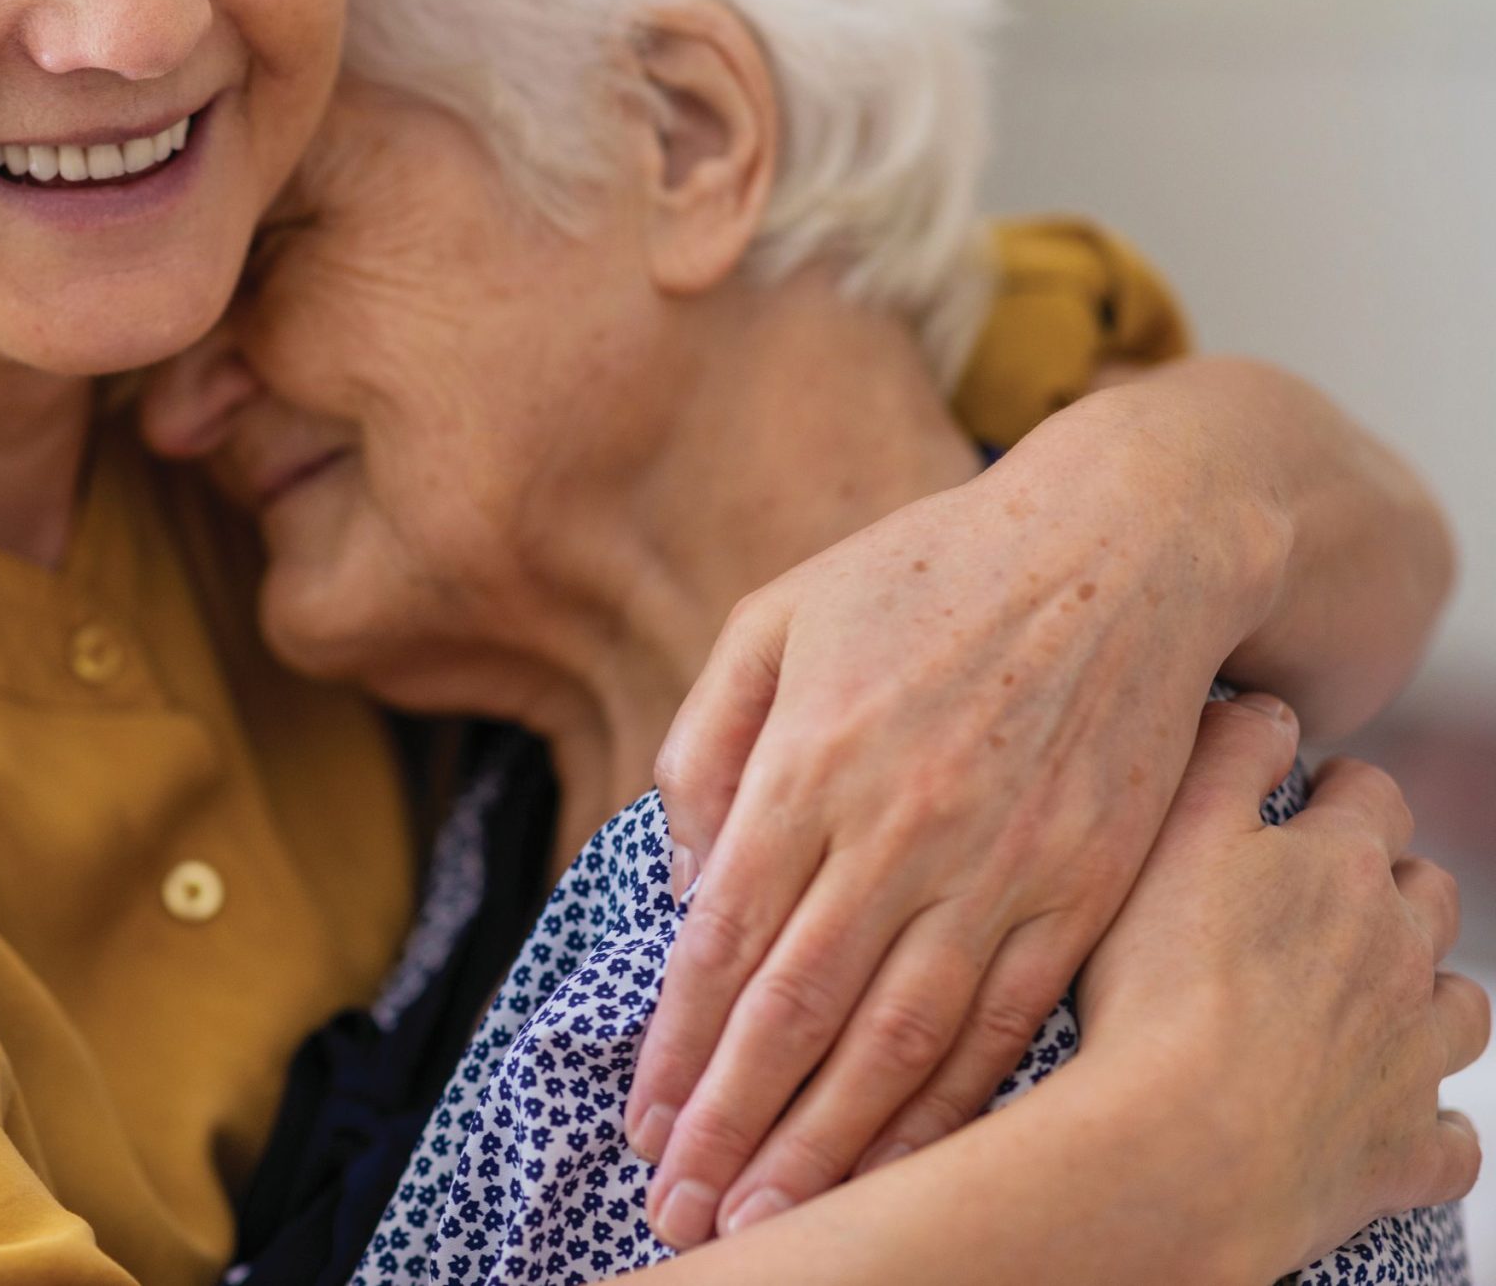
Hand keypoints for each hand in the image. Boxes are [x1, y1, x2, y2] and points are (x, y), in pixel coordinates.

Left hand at [630, 434, 1278, 1247]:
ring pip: (899, 1045)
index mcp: (806, 764)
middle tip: (685, 1217)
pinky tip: (904, 1169)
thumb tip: (682, 877)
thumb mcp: (772, 619)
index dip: (679, 1051)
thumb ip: (707, 745)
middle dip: (732, 1131)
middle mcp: (895, 830)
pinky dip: (950, 1110)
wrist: (1122, 547)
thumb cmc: (924, 576)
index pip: (722, 944)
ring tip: (771, 1223)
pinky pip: (1007, 1026)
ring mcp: (999, 867)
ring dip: (830, 1148)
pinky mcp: (1083, 890)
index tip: (644, 1128)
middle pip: (797, 1016)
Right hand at [1078, 698, 1484, 1274]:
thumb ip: (1223, 756)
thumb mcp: (1167, 838)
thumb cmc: (1156, 988)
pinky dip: (1424, 1121)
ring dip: (1426, 996)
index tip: (1303, 801)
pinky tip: (1379, 1115)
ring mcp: (1413, 1056)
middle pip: (1428, 896)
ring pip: (1460, 1007)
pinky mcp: (1405, 1150)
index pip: (1372, 797)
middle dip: (1391, 886)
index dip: (1341, 791)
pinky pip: (1447, 1136)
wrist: (1183, 1148)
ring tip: (1363, 1002)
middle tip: (1320, 900)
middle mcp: (1400, 953)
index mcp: (1341, 869)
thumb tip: (1269, 705)